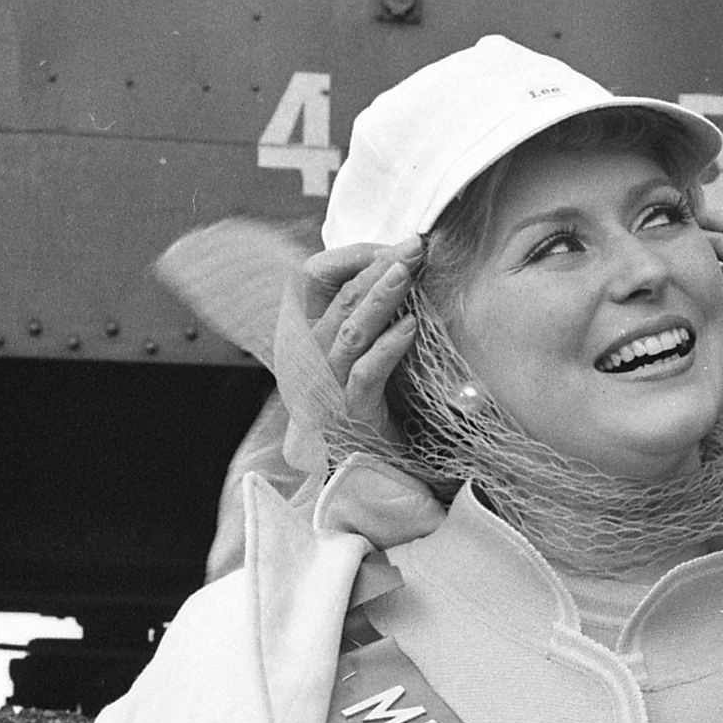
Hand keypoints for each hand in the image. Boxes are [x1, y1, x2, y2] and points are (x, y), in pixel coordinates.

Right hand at [280, 244, 449, 543]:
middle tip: (412, 247)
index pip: (314, 283)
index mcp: (310, 341)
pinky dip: (388, 348)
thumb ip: (371, 320)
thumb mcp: (369, 358)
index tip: (391, 245)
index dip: (350, 259)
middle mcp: (311, 362)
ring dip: (381, 299)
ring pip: (348, 332)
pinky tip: (411, 328)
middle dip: (376, 268)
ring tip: (409, 272)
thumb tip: (399, 270)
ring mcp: (326, 390)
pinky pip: (365, 375)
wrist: (376, 478)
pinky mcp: (350, 416)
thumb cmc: (375, 414)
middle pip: (337, 301)